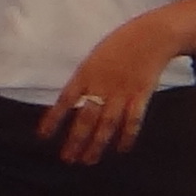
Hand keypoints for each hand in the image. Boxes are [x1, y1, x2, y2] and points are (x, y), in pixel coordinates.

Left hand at [43, 22, 180, 161]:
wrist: (152, 36)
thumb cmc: (122, 43)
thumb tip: (77, 99)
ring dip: (97, 144)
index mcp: (86, 74)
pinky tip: (122, 148)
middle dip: (76, 140)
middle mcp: (101, 86)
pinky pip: (133, 120)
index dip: (54, 119)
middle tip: (68, 159)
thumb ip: (87, 78)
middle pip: (86, 118)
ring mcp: (122, 93)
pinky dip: (127, 136)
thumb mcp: (96, 56)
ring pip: (107, 124)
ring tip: (89, 160)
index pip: (65, 100)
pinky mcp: (141, 95)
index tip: (43, 136)